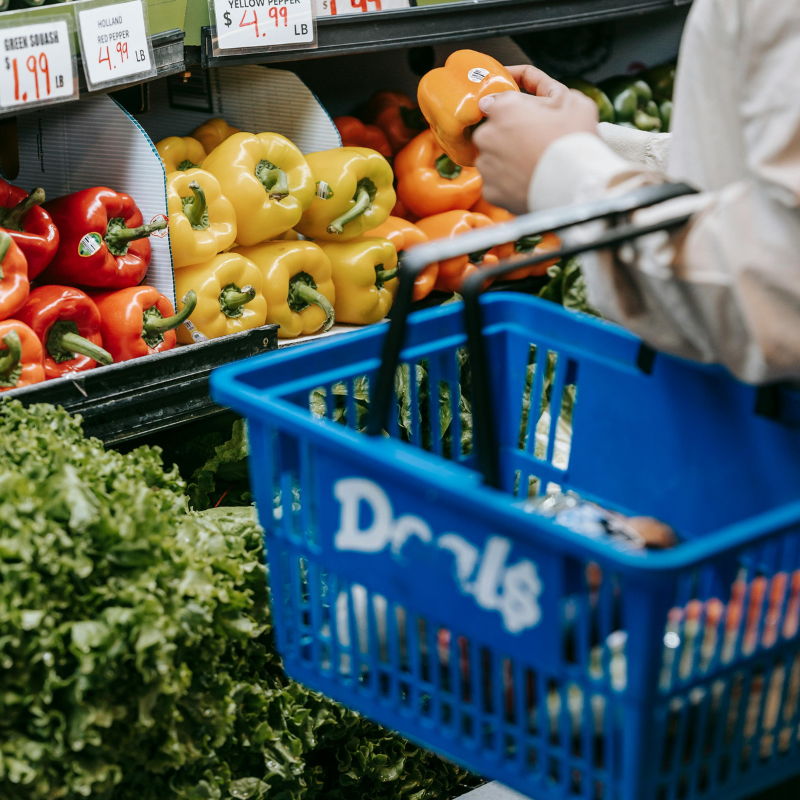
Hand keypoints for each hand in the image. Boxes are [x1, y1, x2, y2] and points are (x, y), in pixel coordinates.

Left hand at [473, 65, 598, 213]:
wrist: (575, 189)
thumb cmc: (575, 143)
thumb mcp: (573, 102)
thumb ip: (550, 91)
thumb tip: (540, 96)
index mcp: (503, 109)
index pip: (499, 101)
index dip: (516, 107)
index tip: (527, 115)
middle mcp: (487, 136)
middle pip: (494, 130)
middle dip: (510, 134)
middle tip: (535, 142)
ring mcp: (486, 166)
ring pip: (493, 157)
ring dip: (508, 158)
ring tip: (533, 164)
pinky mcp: (489, 191)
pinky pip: (496, 182)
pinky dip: (508, 182)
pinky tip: (527, 181)